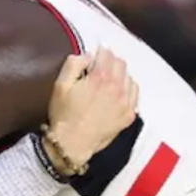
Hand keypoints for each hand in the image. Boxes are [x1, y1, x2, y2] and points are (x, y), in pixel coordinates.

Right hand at [45, 48, 138, 168]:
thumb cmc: (64, 114)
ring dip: (120, 75)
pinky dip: (127, 89)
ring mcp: (126, 102)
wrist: (72, 144)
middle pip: (121, 63)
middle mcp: (117, 87)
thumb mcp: (60, 84)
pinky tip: (118, 93)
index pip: (107, 54)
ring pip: (129, 77)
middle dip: (110, 61)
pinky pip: (134, 94)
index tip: (94, 56)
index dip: (100, 52)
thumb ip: (74, 64)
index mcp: (100, 77)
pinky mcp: (129, 115)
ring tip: (109, 81)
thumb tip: (87, 56)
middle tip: (100, 66)